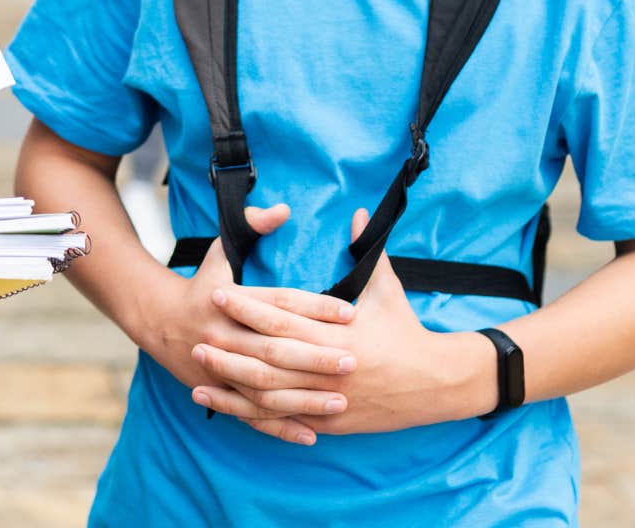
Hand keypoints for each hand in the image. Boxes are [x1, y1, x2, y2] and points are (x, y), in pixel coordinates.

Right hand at [132, 204, 355, 443]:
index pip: (279, 303)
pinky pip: (252, 415)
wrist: (157, 320)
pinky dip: (280, 427)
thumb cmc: (201, 284)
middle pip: (275, 348)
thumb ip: (252, 225)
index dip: (314, 307)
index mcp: (230, 301)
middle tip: (353, 360)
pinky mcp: (221, 392)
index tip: (349, 312)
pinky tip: (310, 434)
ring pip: (266, 388)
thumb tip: (283, 209)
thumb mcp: (220, 250)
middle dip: (315, 356)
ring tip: (341, 400)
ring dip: (303, 397)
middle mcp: (225, 336)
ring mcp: (222, 368)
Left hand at [191, 209, 496, 441]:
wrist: (435, 385)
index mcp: (339, 334)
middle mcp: (330, 367)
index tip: (222, 292)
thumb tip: (359, 213)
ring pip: (270, 392)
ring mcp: (327, 398)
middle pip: (270, 356)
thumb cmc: (406, 332)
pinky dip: (252, 412)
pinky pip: (282, 418)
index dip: (250, 304)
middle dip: (232, 344)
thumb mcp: (388, 290)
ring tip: (200, 369)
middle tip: (199, 332)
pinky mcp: (327, 420)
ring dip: (232, 381)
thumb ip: (369, 251)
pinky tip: (225, 405)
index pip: (285, 316)